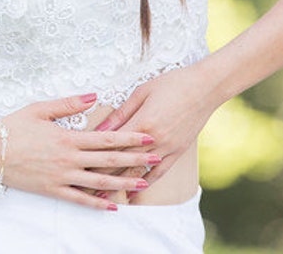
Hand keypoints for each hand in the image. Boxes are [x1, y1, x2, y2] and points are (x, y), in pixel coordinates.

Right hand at [0, 93, 157, 209]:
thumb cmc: (13, 127)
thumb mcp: (40, 109)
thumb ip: (68, 104)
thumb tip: (94, 95)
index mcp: (68, 137)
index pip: (106, 138)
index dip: (130, 137)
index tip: (149, 136)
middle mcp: (68, 159)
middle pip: (108, 160)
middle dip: (135, 160)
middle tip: (157, 158)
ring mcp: (62, 177)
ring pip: (99, 182)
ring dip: (124, 183)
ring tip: (144, 183)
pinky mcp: (52, 191)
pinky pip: (80, 200)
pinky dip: (98, 204)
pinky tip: (114, 206)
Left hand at [94, 63, 218, 188]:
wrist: (204, 87)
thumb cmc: (171, 83)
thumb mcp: (142, 92)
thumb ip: (121, 113)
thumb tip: (101, 128)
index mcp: (142, 123)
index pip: (112, 145)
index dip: (93, 156)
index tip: (77, 166)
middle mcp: (154, 141)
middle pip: (122, 163)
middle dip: (101, 177)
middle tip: (82, 189)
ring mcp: (167, 148)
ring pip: (138, 172)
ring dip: (119, 186)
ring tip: (102, 199)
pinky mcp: (177, 152)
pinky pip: (159, 174)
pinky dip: (145, 185)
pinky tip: (134, 195)